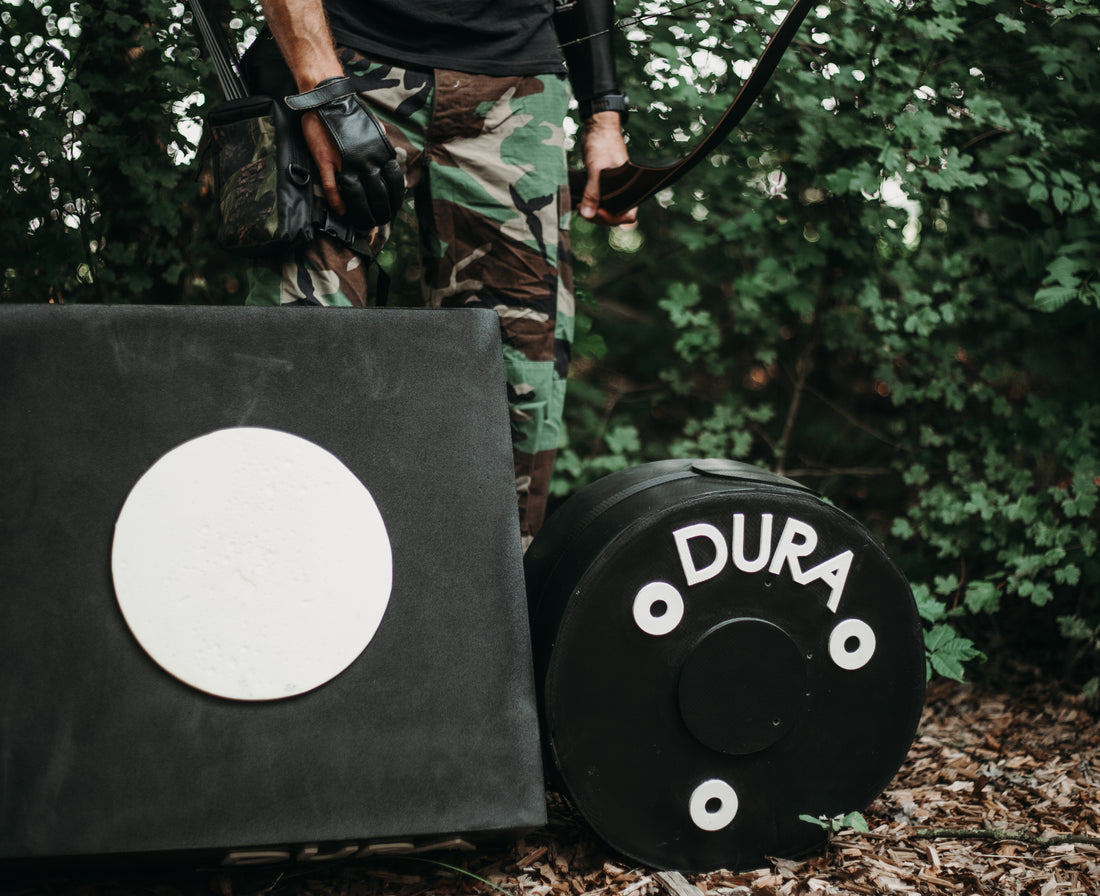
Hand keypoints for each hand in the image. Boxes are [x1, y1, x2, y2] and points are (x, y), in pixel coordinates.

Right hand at [287, 78, 404, 229]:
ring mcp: (345, 162)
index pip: (394, 184)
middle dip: (380, 213)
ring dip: (360, 213)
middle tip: (378, 221)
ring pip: (356, 196)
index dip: (393, 201)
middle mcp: (366, 160)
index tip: (392, 210)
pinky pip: (332, 188)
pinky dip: (337, 203)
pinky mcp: (325, 161)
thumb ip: (384, 145)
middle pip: (377, 195)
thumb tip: (392, 160)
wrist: (328, 98)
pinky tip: (341, 213)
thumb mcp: (376, 128)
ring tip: (363, 223)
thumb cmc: (352, 114)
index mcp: (381, 153)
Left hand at [578, 111, 637, 226]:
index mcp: (631, 187)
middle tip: (582, 210)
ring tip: (579, 206)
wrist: (597, 127)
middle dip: (599, 217)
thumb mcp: (596, 169)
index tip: (596, 212)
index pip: (628, 214)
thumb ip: (592, 192)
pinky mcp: (605, 185)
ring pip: (606, 210)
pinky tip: (580, 202)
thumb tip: (587, 215)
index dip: (613, 218)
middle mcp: (625, 190)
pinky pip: (600, 201)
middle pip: (615, 215)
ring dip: (593, 212)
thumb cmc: (602, 143)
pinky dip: (590, 204)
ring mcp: (615, 189)